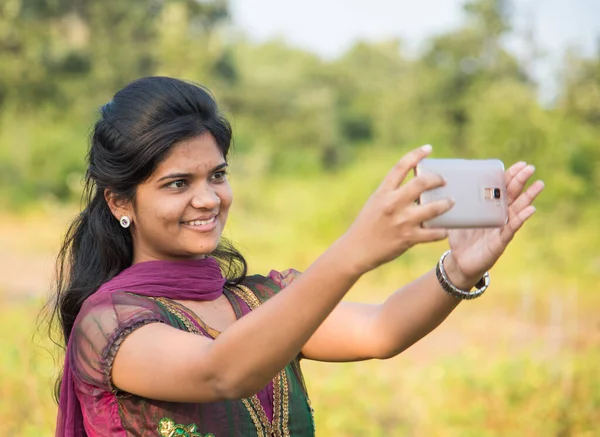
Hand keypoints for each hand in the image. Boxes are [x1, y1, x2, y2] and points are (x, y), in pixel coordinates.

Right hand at [342, 145, 454, 273]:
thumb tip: (416, 187)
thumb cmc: (366, 225)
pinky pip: (433, 233)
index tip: (428, 148)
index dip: (416, 154)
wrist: (356, 249)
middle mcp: (393, 204)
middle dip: (437, 179)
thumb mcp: (375, 203)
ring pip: (433, 208)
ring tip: (451, 202)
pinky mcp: (408, 238)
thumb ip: (392, 193)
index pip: (401, 166)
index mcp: (383, 192)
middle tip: (444, 181)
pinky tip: (445, 229)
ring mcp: (402, 221)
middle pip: (421, 183)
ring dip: (446, 204)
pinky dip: (442, 231)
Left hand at [445, 162, 544, 286]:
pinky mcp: (500, 241)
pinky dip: (521, 219)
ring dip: (528, 197)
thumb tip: (446, 185)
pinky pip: (512, 228)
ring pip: (517, 210)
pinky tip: (531, 209)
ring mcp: (501, 228)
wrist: (459, 262)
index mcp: (490, 208)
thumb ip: (457, 203)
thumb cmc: (460, 238)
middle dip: (521, 181)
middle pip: (513, 196)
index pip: (502, 189)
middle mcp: (499, 216)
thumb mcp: (458, 217)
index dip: (510, 176)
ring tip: (539, 184)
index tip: (520, 164)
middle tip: (530, 168)